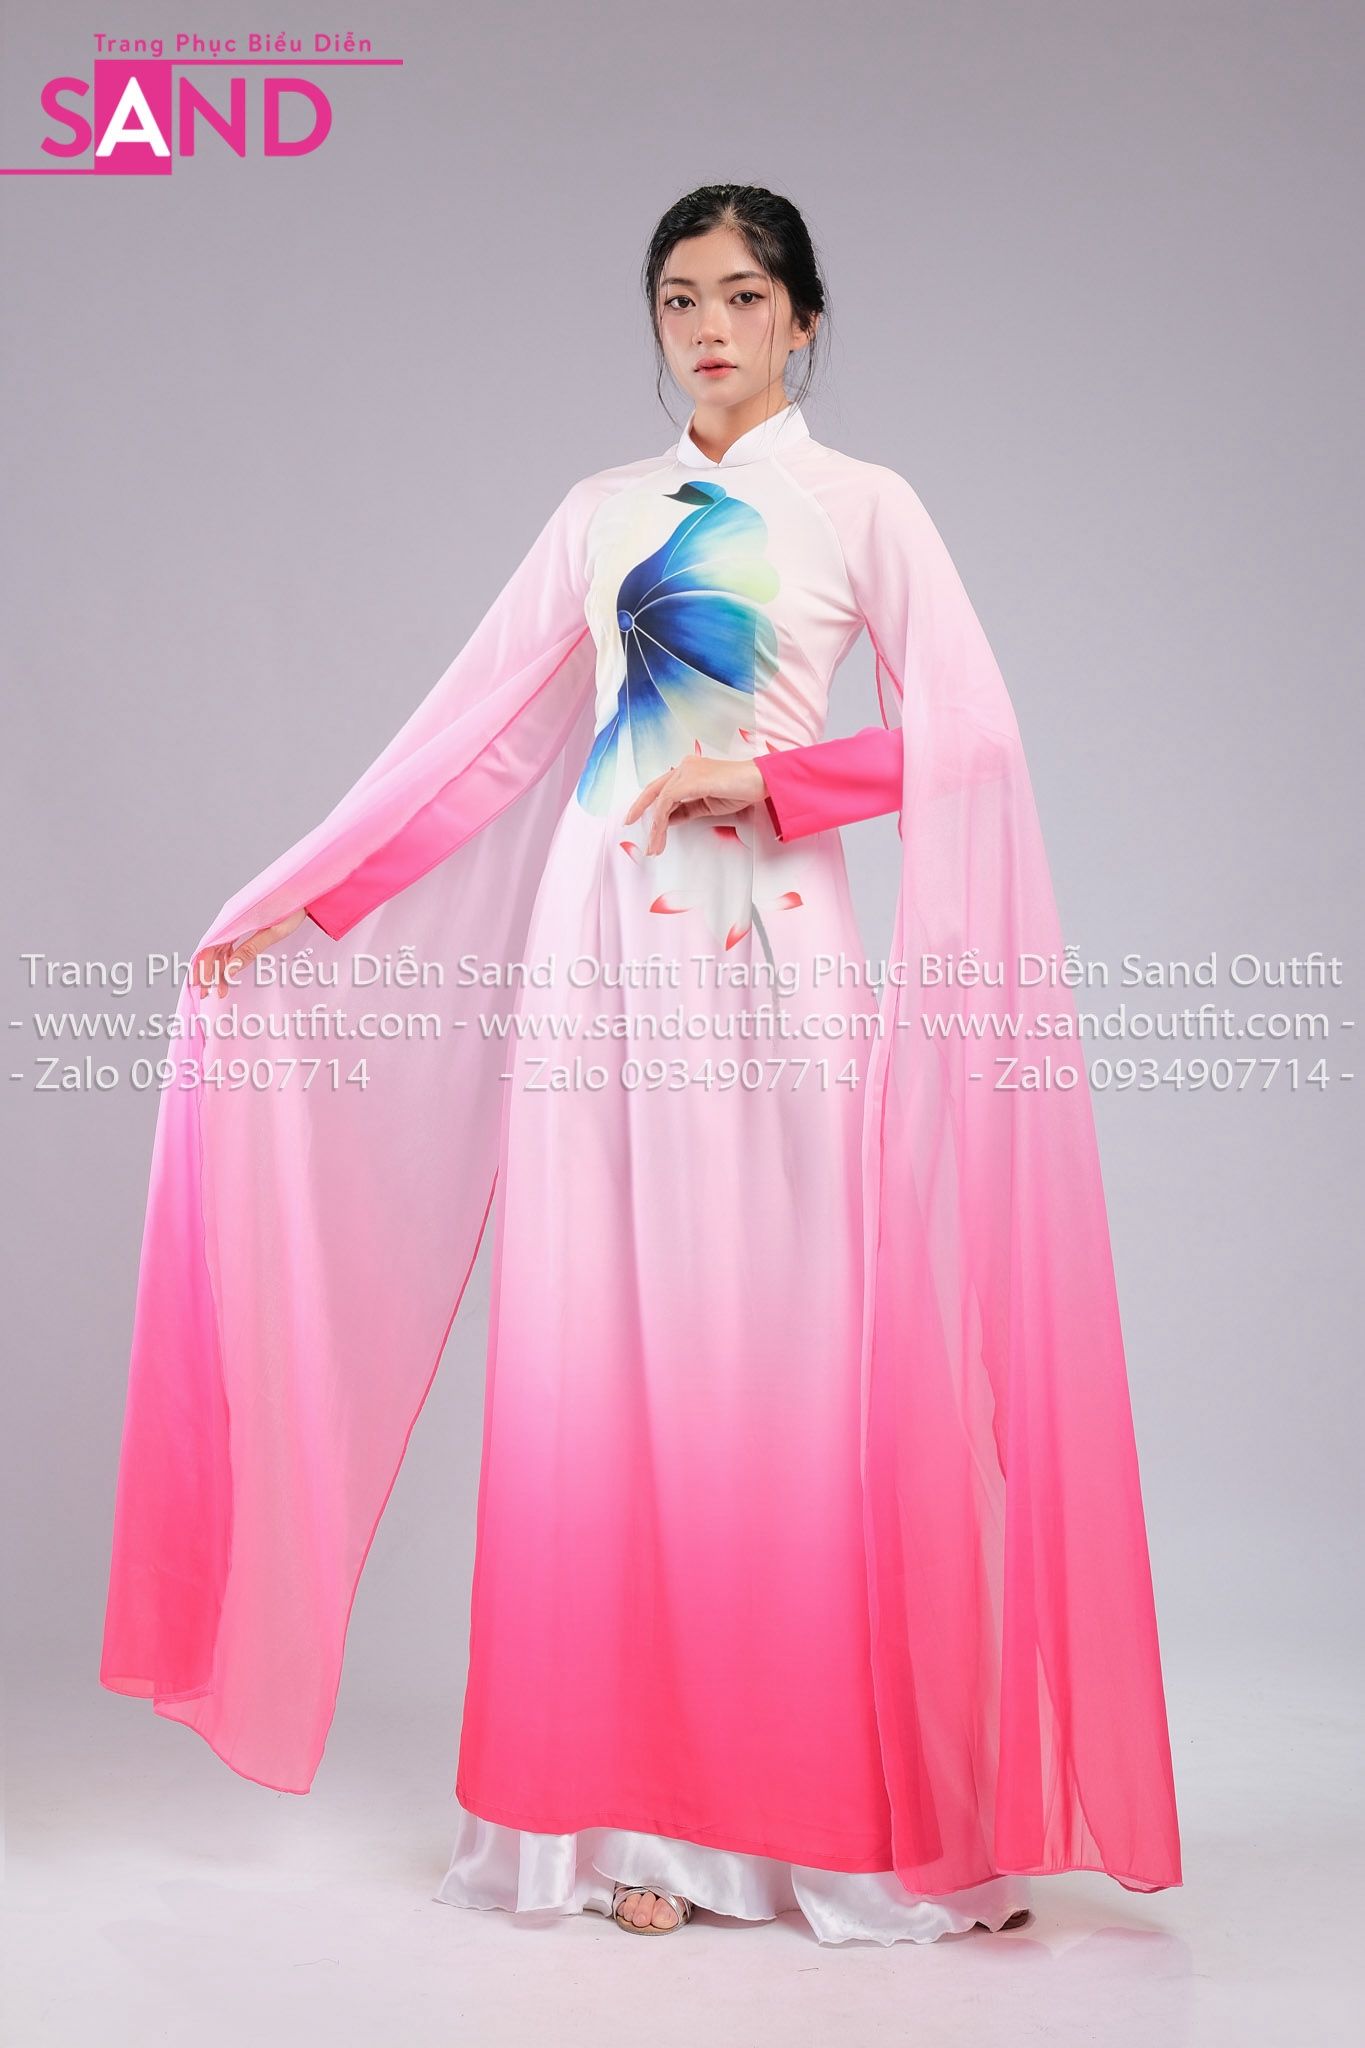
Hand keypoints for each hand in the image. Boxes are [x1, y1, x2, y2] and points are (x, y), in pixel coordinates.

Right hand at [191, 907, 307, 999]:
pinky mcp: (243, 924)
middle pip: (212, 948)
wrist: (303, 890)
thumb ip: (250, 951)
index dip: (202, 966)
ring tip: (220, 990)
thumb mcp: (273, 933)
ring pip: (220, 948)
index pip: (211, 945)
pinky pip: (229, 943)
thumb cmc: (292, 909)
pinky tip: (228, 974)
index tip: (200, 985)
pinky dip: (227, 959)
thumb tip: (229, 971)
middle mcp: (230, 918)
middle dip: (208, 972)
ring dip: (218, 968)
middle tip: (206, 994)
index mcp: (234, 918)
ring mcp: (236, 921)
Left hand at [623, 755, 766, 855]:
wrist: (758, 782)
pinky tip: (660, 835)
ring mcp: (686, 772)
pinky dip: (661, 822)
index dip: (648, 803)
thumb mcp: (706, 805)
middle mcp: (684, 767)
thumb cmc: (740, 791)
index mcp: (689, 770)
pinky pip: (667, 804)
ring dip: (655, 826)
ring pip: (660, 800)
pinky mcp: (689, 781)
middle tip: (629, 824)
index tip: (638, 819)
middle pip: (654, 790)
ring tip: (654, 846)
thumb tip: (667, 820)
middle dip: (640, 810)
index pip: (663, 787)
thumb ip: (686, 810)